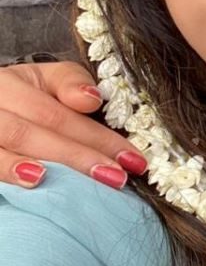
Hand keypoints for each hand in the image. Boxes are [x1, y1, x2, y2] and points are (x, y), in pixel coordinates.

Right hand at [0, 61, 145, 188]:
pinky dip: (9, 171)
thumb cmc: (22, 95)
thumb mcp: (45, 80)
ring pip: (10, 146)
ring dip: (48, 166)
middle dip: (80, 156)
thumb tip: (91, 99)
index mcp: (12, 83)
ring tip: (78, 185)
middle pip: (36, 131)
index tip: (132, 159)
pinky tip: (32, 182)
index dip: (98, 137)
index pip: (58, 113)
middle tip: (116, 177)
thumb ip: (71, 83)